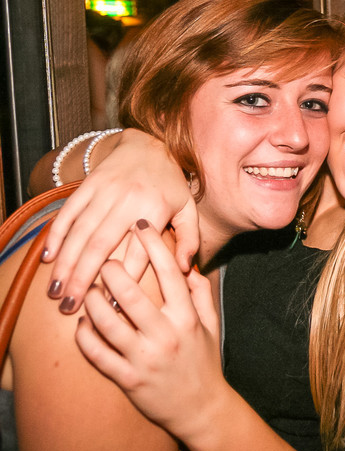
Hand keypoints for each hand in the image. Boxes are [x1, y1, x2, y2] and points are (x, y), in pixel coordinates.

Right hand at [44, 129, 197, 312]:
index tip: (112, 306)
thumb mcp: (189, 208)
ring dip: (65, 263)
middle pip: (101, 245)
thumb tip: (185, 269)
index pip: (138, 253)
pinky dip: (56, 235)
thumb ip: (190, 238)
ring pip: (80, 232)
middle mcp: (129, 200)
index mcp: (156, 209)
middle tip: (70, 306)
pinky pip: (69, 212)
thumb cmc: (171, 184)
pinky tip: (48, 257)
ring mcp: (105, 191)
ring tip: (56, 291)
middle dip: (83, 278)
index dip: (124, 281)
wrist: (150, 143)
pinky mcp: (89, 184)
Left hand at [75, 219, 223, 442]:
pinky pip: (98, 353)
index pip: (170, 273)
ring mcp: (145, 358)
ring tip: (90, 290)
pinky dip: (85, 335)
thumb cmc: (204, 362)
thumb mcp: (211, 324)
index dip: (153, 246)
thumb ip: (201, 293)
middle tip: (104, 260)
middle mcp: (166, 335)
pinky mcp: (128, 379)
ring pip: (108, 323)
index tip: (140, 227)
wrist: (201, 408)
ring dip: (93, 301)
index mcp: (188, 318)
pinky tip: (83, 323)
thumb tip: (188, 265)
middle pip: (131, 295)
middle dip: (112, 271)